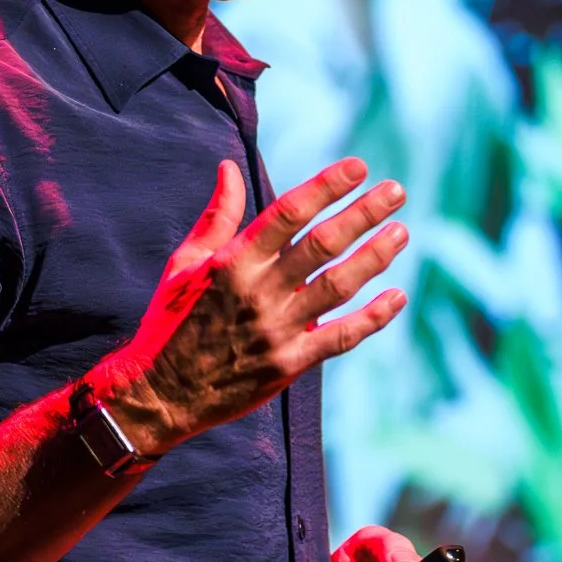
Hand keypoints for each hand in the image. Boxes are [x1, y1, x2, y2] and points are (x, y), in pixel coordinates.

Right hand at [98, 158, 407, 453]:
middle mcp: (259, 291)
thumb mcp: (185, 263)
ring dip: (374, 257)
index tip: (358, 166)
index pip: (288, 212)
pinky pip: (339, 337)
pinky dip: (372, 318)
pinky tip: (398, 297)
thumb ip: (217, 215)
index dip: (326, 186)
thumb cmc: (172, 320)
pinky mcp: (288, 364)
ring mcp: (276, 329)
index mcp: (233, 261)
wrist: (159, 394)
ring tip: (401, 233)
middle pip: (322, 244)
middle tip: (396, 191)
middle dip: (363, 213)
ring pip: (338, 287)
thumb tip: (230, 167)